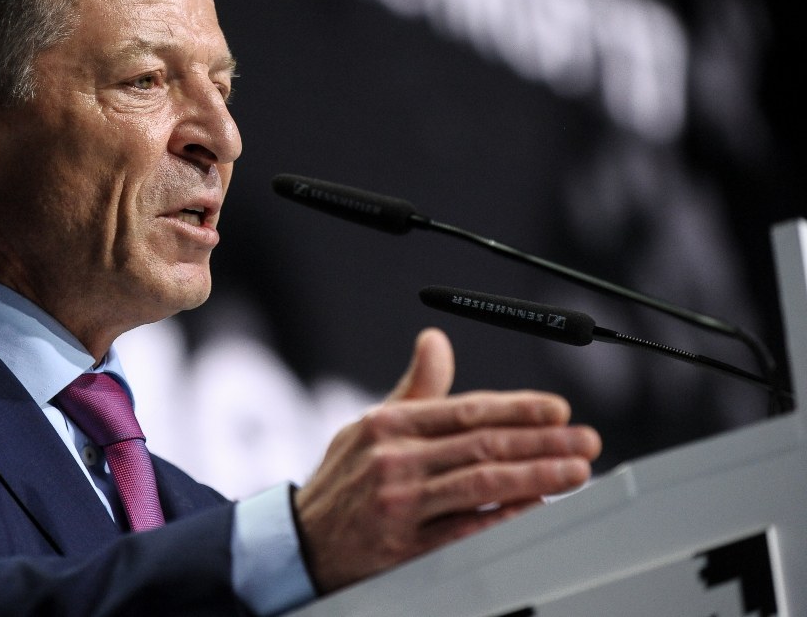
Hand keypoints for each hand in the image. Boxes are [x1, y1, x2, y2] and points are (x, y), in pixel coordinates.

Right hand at [293, 328, 600, 592]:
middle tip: (584, 441)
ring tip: (575, 472)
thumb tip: (436, 341)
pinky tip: (536, 507)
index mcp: (388, 424)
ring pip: (481, 484)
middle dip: (542, 441)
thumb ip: (415, 388)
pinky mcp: (405, 547)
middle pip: (482, 445)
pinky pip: (466, 530)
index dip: (518, 408)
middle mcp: (394, 460)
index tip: (558, 409)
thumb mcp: (370, 426)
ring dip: (536, 476)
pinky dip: (505, 517)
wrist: (303, 542)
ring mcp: (400, 504)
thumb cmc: (345, 481)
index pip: (466, 410)